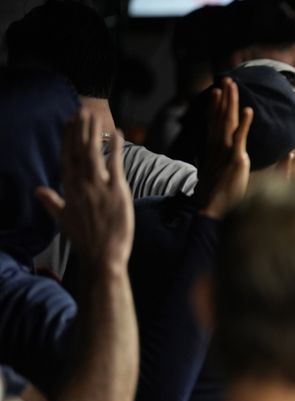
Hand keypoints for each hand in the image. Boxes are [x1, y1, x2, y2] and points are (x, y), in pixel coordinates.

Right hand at [36, 108, 133, 270]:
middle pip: (78, 150)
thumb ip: (51, 202)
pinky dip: (116, 148)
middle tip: (82, 110)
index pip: (66, 157)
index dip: (67, 138)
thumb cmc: (84, 240)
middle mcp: (81, 185)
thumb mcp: (62, 220)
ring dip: (94, 132)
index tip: (69, 122)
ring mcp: (98, 187)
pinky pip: (116, 164)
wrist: (102, 256)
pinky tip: (118, 133)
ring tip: (95, 115)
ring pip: (93, 153)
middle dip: (79, 129)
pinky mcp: (117, 191)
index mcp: (68, 190)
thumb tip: (38, 190)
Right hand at [193, 78, 252, 218]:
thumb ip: (221, 166)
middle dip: (223, 98)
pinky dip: (244, 124)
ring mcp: (225, 152)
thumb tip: (225, 162)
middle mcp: (217, 148)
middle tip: (226, 79)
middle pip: (220, 117)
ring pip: (227, 122)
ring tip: (232, 85)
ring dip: (230, 103)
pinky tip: (248, 110)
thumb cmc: (216, 197)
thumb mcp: (218, 177)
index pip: (214, 123)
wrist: (211, 210)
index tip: (216, 92)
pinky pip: (240, 138)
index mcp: (213, 150)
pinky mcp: (236, 160)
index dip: (215, 107)